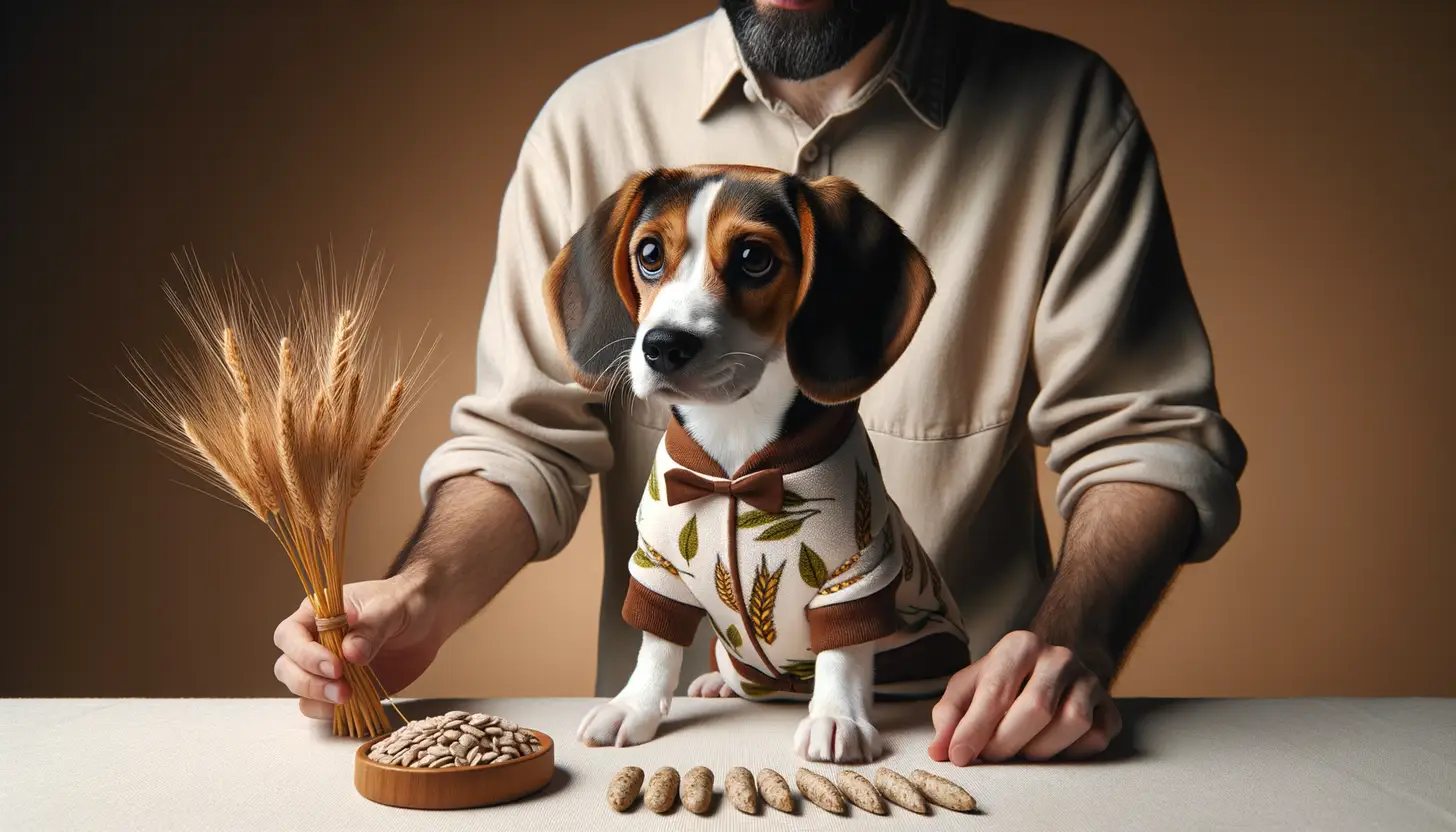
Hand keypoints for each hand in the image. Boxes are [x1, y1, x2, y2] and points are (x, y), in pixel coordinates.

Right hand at [272, 576, 442, 719]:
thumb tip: (351, 653)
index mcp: (316, 614)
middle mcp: (314, 642)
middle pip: (287, 668)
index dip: (305, 654)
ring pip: (301, 691)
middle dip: (309, 683)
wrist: (427, 620)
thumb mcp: (390, 608)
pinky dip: (332, 713)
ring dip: (319, 700)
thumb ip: (371, 629)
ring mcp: (326, 668)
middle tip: (342, 690)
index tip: (334, 666)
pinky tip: (353, 707)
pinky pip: (323, 707)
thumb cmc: (404, 602)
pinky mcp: (343, 688)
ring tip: (350, 698)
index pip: (289, 636)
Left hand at [928, 630, 1120, 763]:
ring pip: (1072, 724)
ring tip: (1021, 749)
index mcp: (1021, 645)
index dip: (975, 729)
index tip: (959, 756)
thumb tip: (940, 749)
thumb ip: (951, 714)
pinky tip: (1051, 746)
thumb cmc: (1006, 680)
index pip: (997, 690)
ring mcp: (1090, 680)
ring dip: (1040, 749)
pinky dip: (1070, 752)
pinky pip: (1095, 739)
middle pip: (1036, 709)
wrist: (1051, 669)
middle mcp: (1060, 657)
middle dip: (1007, 742)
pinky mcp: (1110, 707)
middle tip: (991, 757)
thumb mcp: (971, 686)